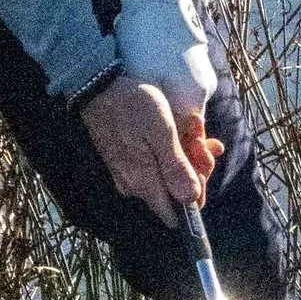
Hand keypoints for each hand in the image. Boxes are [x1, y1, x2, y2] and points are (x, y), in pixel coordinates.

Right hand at [78, 75, 221, 225]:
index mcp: (144, 182)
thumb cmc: (131, 105)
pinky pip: (155, 163)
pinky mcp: (125, 161)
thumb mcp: (160, 130)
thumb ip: (175, 166)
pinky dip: (172, 148)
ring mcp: (129, 173)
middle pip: (175, 191)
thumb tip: (191, 199)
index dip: (196, 194)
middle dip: (195, 165)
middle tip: (202, 139)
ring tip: (194, 124)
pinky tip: (183, 127)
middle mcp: (135, 185)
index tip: (201, 166)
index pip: (178, 213)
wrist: (98, 86)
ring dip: (187, 152)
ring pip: (168, 174)